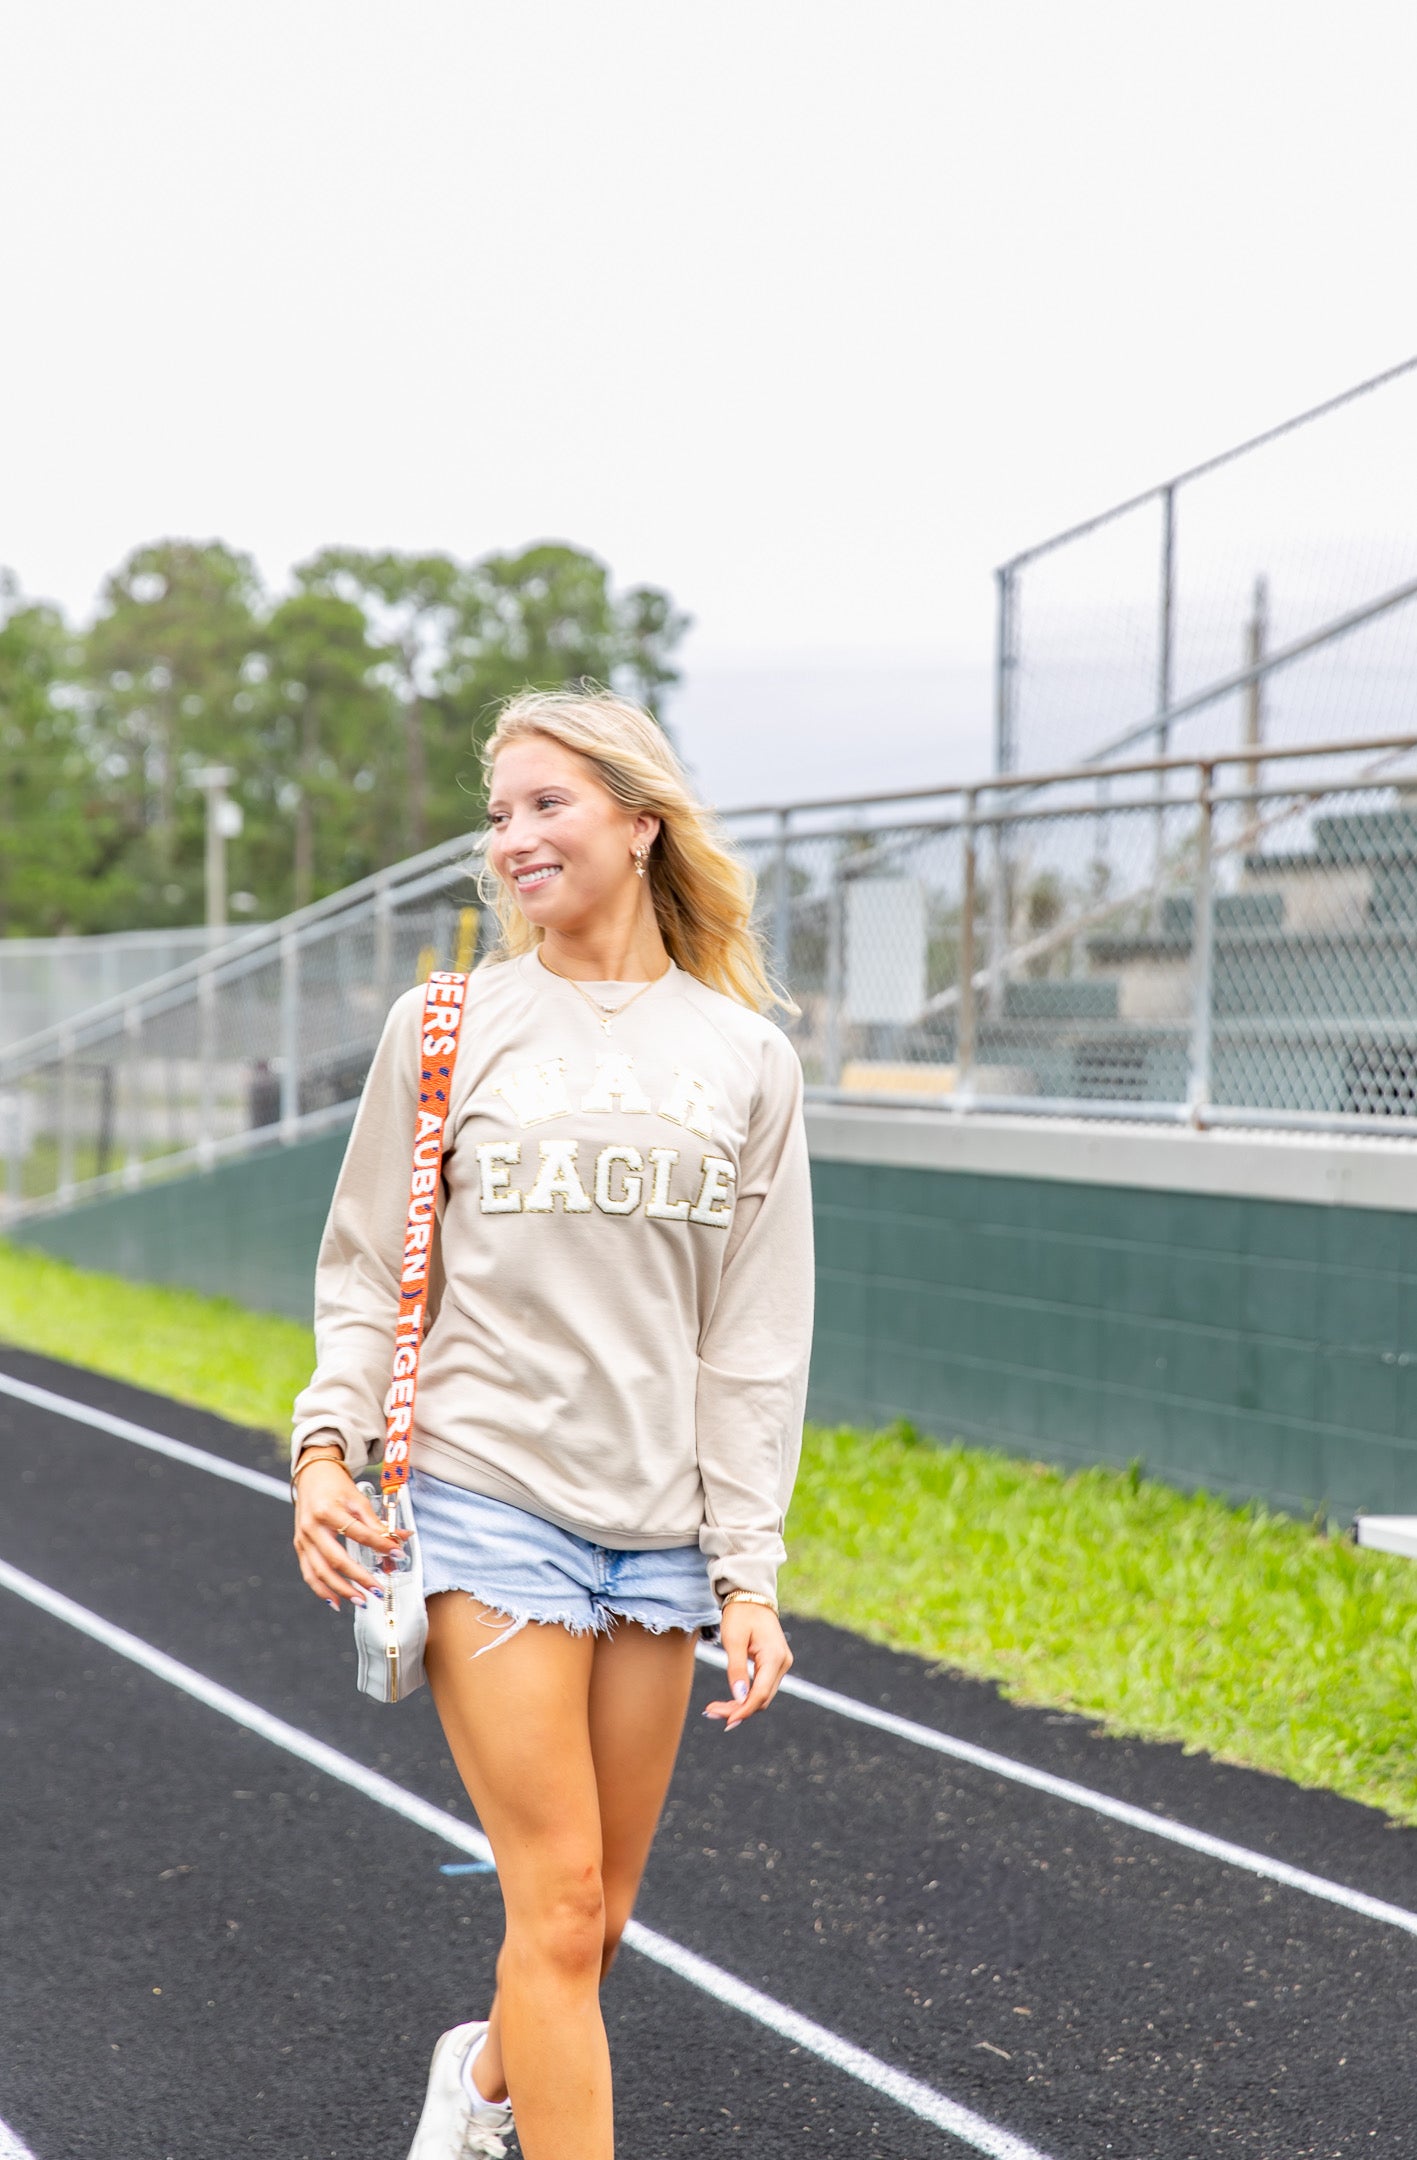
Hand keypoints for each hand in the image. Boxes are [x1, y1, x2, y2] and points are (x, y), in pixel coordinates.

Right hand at [292, 1457, 409, 1610]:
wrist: (312, 1476)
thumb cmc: (336, 1487)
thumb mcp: (358, 1499)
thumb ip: (377, 1522)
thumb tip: (401, 1538)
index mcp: (328, 1511)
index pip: (358, 1533)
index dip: (379, 1544)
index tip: (397, 1553)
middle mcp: (312, 1527)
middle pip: (336, 1559)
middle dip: (358, 1578)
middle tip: (378, 1590)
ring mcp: (303, 1539)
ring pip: (320, 1572)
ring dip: (342, 1590)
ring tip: (362, 1601)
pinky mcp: (300, 1547)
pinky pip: (309, 1574)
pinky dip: (322, 1590)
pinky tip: (337, 1602)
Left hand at [702, 1601, 792, 1731]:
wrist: (751, 1597)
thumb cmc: (740, 1615)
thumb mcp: (734, 1640)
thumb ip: (736, 1669)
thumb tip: (739, 1698)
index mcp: (774, 1657)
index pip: (761, 1693)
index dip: (743, 1710)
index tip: (725, 1721)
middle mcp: (782, 1663)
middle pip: (761, 1698)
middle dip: (737, 1709)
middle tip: (710, 1712)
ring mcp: (780, 1665)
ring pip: (761, 1696)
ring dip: (740, 1705)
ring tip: (714, 1709)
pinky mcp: (774, 1665)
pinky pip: (761, 1687)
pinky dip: (745, 1696)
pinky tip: (729, 1701)